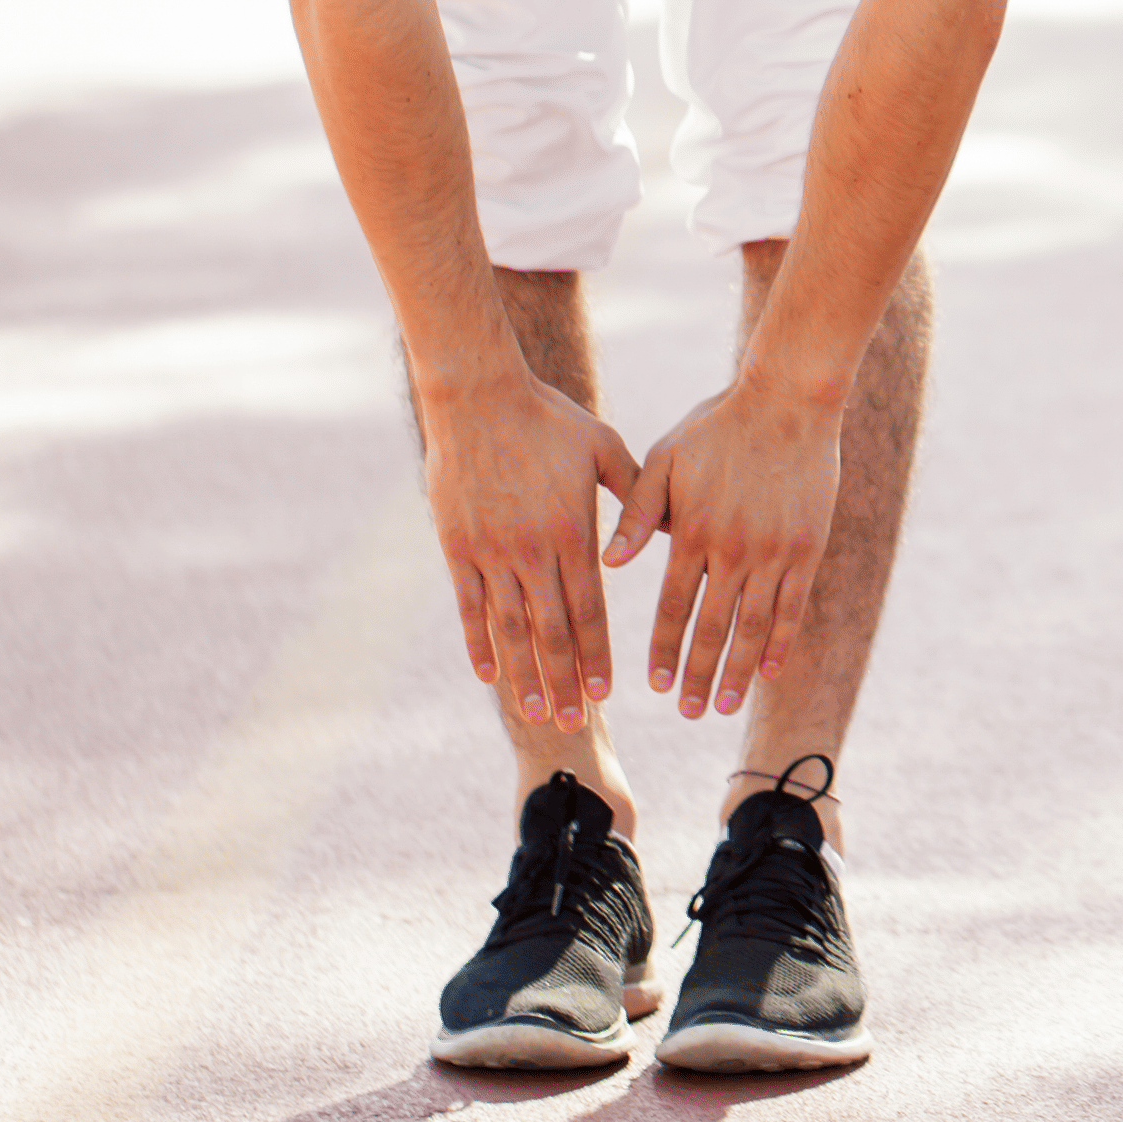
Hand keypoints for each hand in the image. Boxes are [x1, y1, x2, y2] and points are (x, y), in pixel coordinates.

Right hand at [422, 368, 638, 730]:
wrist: (479, 397)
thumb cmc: (548, 418)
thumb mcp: (603, 447)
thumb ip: (634, 492)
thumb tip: (664, 529)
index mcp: (574, 532)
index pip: (591, 609)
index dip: (598, 655)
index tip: (608, 692)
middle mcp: (533, 551)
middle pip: (553, 632)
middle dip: (566, 681)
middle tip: (576, 724)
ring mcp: (492, 552)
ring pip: (511, 628)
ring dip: (525, 675)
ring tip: (536, 713)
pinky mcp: (458, 546)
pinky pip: (469, 605)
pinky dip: (478, 642)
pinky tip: (488, 674)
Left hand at [604, 379, 839, 716]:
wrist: (788, 399)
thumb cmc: (719, 424)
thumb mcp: (666, 458)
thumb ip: (638, 512)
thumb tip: (609, 563)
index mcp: (692, 531)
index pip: (672, 606)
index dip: (663, 648)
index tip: (654, 685)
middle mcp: (732, 549)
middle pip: (711, 627)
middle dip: (696, 674)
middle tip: (686, 711)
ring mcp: (774, 551)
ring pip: (754, 625)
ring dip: (737, 670)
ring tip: (723, 705)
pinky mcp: (807, 547)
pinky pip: (793, 605)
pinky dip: (781, 641)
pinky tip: (770, 670)